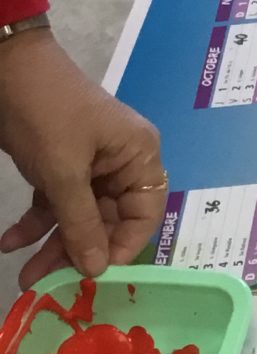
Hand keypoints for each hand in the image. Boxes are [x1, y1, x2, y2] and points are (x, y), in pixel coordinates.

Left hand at [0, 33, 167, 289]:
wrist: (9, 71)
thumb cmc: (48, 115)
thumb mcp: (64, 172)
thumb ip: (82, 223)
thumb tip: (97, 268)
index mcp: (138, 155)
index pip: (145, 213)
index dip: (123, 245)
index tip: (94, 275)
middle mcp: (120, 163)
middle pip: (108, 221)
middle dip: (77, 252)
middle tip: (48, 282)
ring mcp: (89, 165)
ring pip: (78, 218)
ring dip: (51, 245)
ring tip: (25, 277)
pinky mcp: (60, 165)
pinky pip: (54, 205)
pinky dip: (33, 223)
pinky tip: (10, 241)